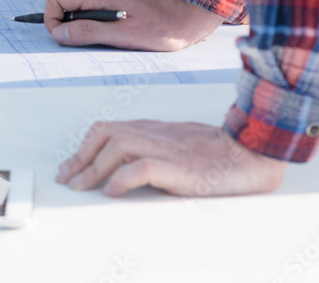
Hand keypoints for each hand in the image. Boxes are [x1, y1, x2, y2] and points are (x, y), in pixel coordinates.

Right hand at [44, 0, 222, 50]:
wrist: (188, 15)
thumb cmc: (162, 26)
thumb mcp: (125, 35)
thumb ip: (90, 32)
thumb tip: (60, 33)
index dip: (52, 19)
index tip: (64, 37)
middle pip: (63, 3)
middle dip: (63, 24)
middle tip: (81, 42)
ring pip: (76, 8)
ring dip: (77, 26)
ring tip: (99, 39)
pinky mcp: (114, 2)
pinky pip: (89, 11)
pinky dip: (89, 24)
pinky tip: (108, 34)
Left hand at [56, 121, 287, 196]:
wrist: (250, 153)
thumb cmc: (216, 152)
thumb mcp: (175, 145)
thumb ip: (150, 148)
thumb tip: (121, 167)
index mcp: (151, 128)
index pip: (106, 130)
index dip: (83, 149)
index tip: (69, 168)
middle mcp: (153, 134)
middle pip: (104, 135)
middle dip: (80, 158)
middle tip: (68, 180)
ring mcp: (166, 148)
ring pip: (117, 147)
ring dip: (95, 168)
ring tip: (83, 187)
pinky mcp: (179, 165)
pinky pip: (141, 167)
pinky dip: (122, 177)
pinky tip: (112, 190)